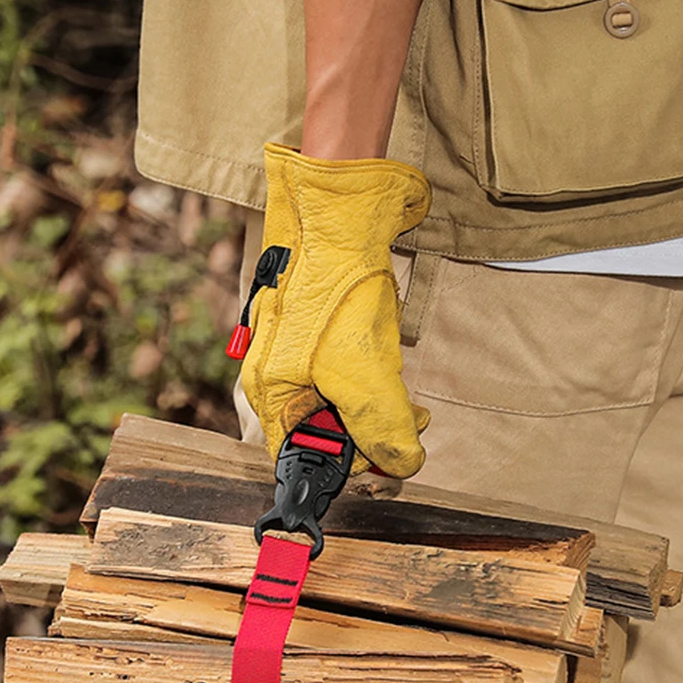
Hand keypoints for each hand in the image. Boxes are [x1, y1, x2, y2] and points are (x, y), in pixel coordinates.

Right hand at [241, 143, 430, 476]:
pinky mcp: (323, 336)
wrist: (342, 214)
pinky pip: (350, 376)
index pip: (300, 457)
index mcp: (270, 393)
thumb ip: (381, 426)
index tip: (387, 469)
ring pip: (343, 405)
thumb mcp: (362, 371)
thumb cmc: (334, 287)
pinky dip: (378, 382)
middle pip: (324, 433)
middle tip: (411, 433)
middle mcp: (278, 378)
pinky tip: (395, 371)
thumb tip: (403, 464)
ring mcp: (300, 355)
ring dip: (381, 411)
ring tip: (411, 404)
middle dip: (372, 437)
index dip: (345, 469)